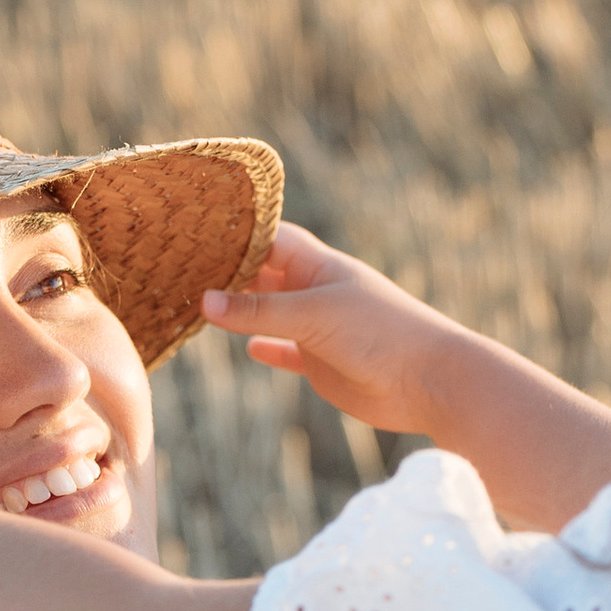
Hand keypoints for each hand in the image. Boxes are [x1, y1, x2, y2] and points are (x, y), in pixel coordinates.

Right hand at [201, 225, 455, 441]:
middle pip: (263, 274)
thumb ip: (258, 310)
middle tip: (180, 270)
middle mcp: (315, 292)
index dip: (236, 232)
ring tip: (197, 306)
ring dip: (241, 312)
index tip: (194, 229)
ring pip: (270, 315)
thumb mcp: (312, 315)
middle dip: (228, 272)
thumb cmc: (380, 334)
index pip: (269, 237)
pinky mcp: (323, 364)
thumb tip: (203, 301)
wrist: (430, 382)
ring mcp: (318, 328)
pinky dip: (268, 349)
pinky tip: (248, 351)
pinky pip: (288, 352)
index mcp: (318, 265)